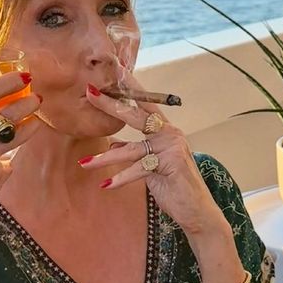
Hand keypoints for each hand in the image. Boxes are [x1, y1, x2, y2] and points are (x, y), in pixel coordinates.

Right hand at [0, 73, 41, 234]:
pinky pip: (9, 161)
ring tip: (35, 120)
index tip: (21, 76)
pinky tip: (5, 158)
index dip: (8, 81)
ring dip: (31, 125)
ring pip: (20, 134)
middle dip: (29, 102)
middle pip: (11, 112)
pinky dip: (8, 158)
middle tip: (36, 97)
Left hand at [81, 79, 228, 240]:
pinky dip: (121, 178)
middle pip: (136, 115)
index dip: (129, 88)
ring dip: (105, 158)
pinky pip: (138, 169)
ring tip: (85, 162)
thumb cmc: (174, 186)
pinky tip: (106, 185)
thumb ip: (135, 151)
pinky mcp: (169, 164)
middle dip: (111, 104)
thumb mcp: (151, 166)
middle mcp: (169, 133)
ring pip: (131, 149)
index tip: (114, 71)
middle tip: (90, 93)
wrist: (197, 211)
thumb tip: (113, 144)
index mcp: (165, 130)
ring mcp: (170, 148)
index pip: (144, 104)